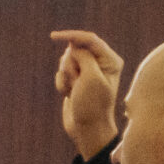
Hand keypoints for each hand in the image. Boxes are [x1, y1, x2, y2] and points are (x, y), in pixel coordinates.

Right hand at [50, 30, 123, 159]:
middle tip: (77, 81)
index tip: (54, 36)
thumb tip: (73, 46)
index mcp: (110, 60)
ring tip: (74, 90)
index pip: (89, 39)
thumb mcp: (90, 77)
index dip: (71, 35)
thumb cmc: (92, 104)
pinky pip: (61, 73)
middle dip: (70, 65)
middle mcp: (100, 63)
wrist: (87, 128)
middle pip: (74, 50)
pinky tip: (69, 94)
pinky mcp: (77, 79)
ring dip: (65, 76)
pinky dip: (61, 83)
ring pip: (66, 61)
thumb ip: (83, 56)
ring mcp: (88, 71)